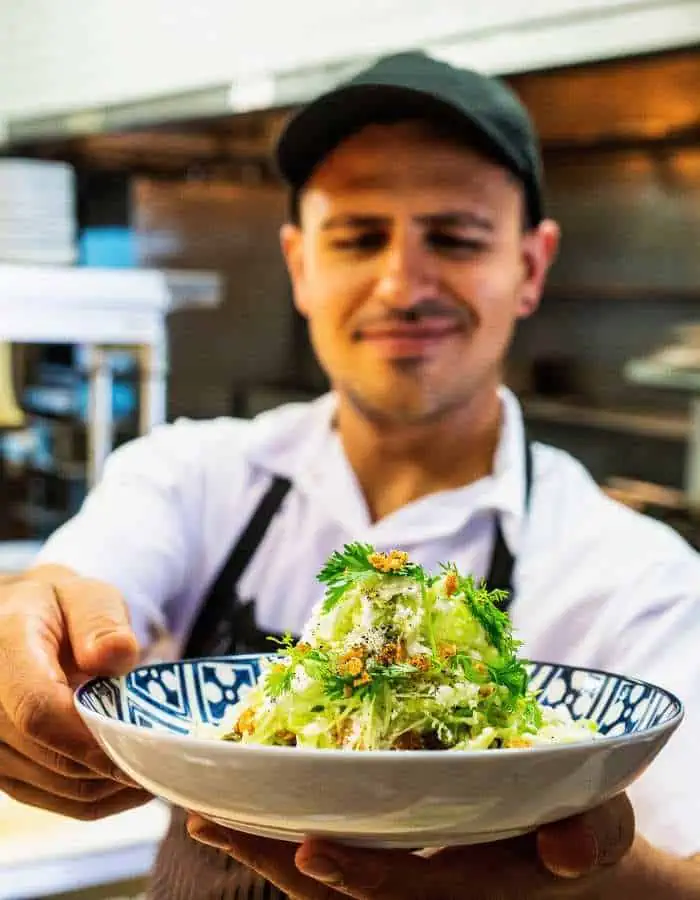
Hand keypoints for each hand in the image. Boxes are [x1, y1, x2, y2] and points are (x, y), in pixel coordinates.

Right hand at [0, 566, 150, 818]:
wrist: (20, 627)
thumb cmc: (59, 609)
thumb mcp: (83, 594)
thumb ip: (100, 620)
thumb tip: (116, 653)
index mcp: (3, 651)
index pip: (38, 710)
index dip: (92, 738)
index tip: (144, 746)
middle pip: (52, 756)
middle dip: (116, 760)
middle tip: (172, 755)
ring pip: (59, 786)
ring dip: (113, 783)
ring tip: (159, 761)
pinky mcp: (4, 771)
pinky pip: (56, 799)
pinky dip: (100, 794)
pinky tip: (132, 776)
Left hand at [187, 793, 634, 898]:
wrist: (569, 843)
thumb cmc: (581, 826)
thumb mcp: (600, 830)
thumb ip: (590, 838)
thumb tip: (567, 851)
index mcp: (464, 886)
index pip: (399, 889)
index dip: (354, 875)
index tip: (305, 850)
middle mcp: (419, 884)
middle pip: (333, 887)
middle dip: (269, 860)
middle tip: (207, 823)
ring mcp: (398, 862)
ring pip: (318, 869)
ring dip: (260, 843)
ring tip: (201, 813)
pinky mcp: (389, 841)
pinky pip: (330, 837)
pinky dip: (284, 821)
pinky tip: (248, 797)